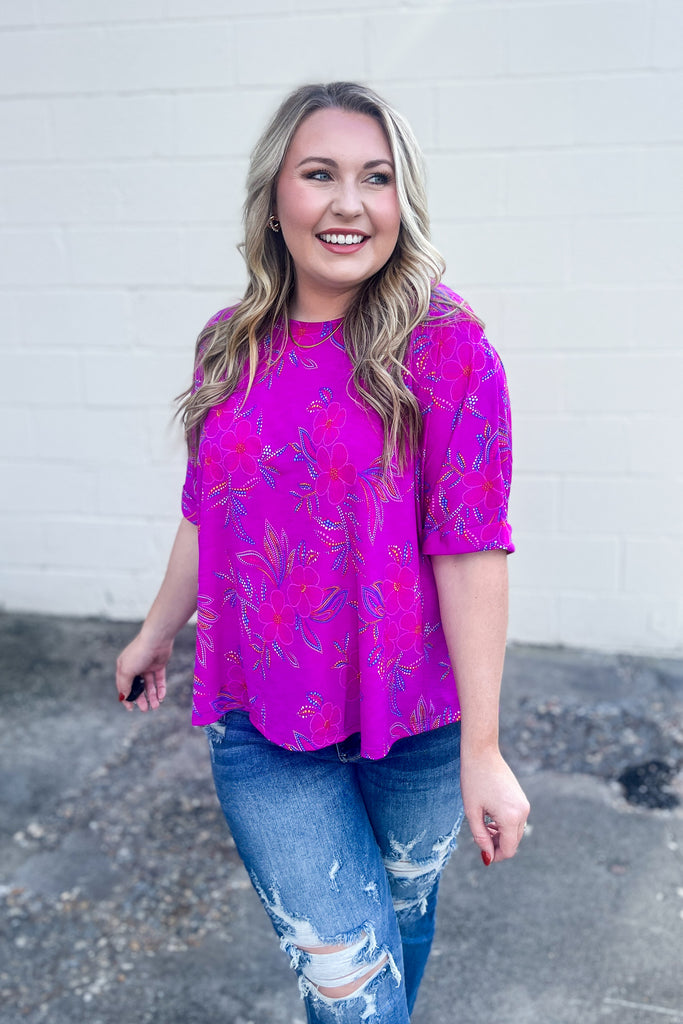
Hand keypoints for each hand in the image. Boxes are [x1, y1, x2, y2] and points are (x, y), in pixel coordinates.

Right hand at [115, 632, 172, 712]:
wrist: (157, 639)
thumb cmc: (139, 653)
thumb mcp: (127, 671)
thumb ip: (124, 685)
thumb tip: (123, 697)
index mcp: (124, 667)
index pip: (123, 686)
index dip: (127, 698)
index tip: (131, 708)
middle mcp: (135, 667)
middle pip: (137, 687)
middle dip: (141, 699)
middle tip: (145, 709)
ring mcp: (147, 666)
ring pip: (149, 685)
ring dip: (152, 696)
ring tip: (155, 706)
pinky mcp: (158, 665)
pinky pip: (159, 680)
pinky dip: (161, 688)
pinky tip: (161, 697)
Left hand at [460, 749, 529, 865]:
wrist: (482, 753)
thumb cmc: (473, 780)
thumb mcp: (472, 812)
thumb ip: (480, 837)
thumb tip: (488, 857)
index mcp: (510, 817)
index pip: (508, 849)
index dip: (495, 856)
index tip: (482, 855)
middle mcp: (523, 812)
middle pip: (513, 842)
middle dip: (497, 845)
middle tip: (479, 837)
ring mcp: (524, 805)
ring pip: (515, 831)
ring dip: (501, 835)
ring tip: (483, 826)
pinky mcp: (522, 799)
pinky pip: (517, 820)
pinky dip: (505, 824)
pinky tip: (490, 817)